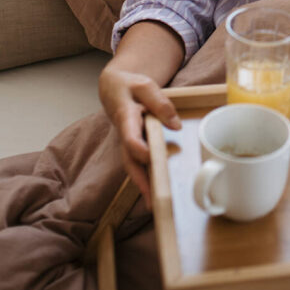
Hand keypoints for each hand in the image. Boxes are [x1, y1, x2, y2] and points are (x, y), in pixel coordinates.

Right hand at [99, 66, 180, 204]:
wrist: (113, 86)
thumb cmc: (129, 85)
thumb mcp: (146, 86)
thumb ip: (161, 103)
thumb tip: (175, 125)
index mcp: (125, 118)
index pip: (130, 137)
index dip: (139, 148)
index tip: (150, 156)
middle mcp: (124, 134)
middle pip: (130, 160)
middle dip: (140, 180)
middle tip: (152, 199)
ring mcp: (127, 141)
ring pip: (132, 166)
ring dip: (143, 184)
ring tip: (154, 204)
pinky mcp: (132, 144)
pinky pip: (137, 162)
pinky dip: (145, 176)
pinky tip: (154, 191)